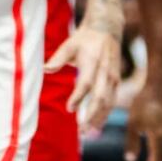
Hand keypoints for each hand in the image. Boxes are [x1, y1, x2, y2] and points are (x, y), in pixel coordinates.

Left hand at [44, 14, 122, 130]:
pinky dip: (106, 113)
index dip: (78, 97)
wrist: (107, 29)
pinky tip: (98, 123)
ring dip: (99, 118)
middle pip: (100, 97)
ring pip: (109, 102)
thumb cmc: (84, 39)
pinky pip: (113, 101)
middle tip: (81, 130)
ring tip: (89, 131)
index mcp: (92, 62)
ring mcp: (113, 77)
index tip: (69, 109)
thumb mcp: (69, 45)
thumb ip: (58, 59)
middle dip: (91, 115)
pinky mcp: (116, 81)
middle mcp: (105, 71)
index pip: (86, 83)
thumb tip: (45, 69)